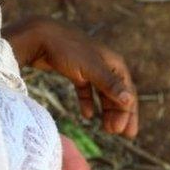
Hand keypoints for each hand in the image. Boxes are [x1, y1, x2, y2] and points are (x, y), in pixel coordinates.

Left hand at [5, 17, 138, 137]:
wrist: (39, 35)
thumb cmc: (67, 49)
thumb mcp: (90, 68)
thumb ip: (109, 84)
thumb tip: (129, 100)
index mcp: (113, 63)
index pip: (127, 91)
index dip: (128, 112)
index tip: (125, 132)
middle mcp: (104, 64)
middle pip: (116, 93)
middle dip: (119, 114)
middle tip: (118, 133)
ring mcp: (88, 67)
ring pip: (102, 93)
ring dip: (106, 110)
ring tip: (107, 129)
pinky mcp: (74, 70)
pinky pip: (85, 89)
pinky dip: (88, 102)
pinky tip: (87, 115)